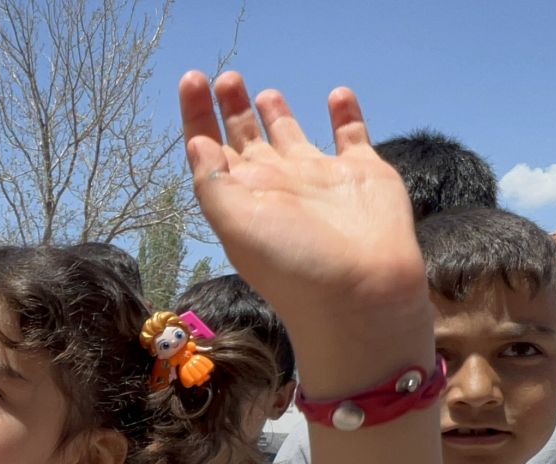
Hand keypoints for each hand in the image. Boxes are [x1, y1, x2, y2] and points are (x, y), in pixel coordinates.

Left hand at [178, 72, 430, 385]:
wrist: (363, 292)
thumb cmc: (293, 263)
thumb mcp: (236, 224)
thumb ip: (213, 182)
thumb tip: (196, 143)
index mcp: (243, 196)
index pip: (210, 148)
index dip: (198, 114)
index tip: (192, 78)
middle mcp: (278, 185)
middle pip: (248, 139)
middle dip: (234, 109)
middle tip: (227, 78)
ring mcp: (320, 179)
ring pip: (294, 137)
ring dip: (279, 114)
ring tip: (265, 91)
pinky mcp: (362, 174)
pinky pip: (352, 136)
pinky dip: (346, 115)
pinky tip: (337, 95)